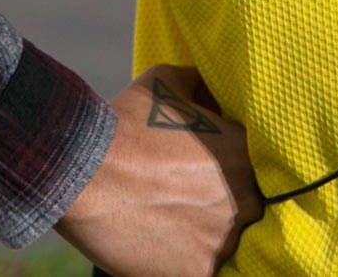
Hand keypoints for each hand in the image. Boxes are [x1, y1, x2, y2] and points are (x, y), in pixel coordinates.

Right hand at [55, 64, 263, 276]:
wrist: (84, 172)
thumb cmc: (126, 122)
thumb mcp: (167, 80)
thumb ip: (199, 85)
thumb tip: (209, 94)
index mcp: (244, 154)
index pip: (252, 163)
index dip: (228, 166)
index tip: (203, 169)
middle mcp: (244, 200)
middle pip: (245, 205)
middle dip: (221, 201)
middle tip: (186, 196)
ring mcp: (223, 241)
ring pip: (225, 241)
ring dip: (205, 233)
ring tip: (169, 220)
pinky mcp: (198, 273)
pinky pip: (204, 269)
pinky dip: (186, 260)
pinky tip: (164, 245)